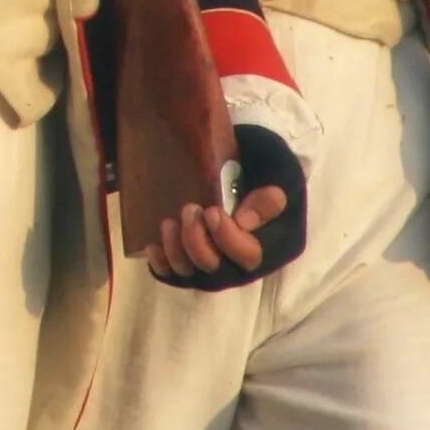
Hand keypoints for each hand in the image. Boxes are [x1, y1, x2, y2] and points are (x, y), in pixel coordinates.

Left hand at [143, 124, 305, 290]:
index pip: (250, 257)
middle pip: (217, 271)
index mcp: (271, 242)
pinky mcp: (190, 258)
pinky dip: (161, 264)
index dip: (229, 240)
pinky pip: (172, 274)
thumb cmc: (262, 161)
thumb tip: (244, 221)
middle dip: (197, 244)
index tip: (212, 211)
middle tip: (189, 209)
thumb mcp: (276, 169)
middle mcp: (242, 259)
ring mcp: (215, 261)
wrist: (240, 154)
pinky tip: (153, 246)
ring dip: (176, 251)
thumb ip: (268, 195)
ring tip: (169, 222)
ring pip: (192, 275)